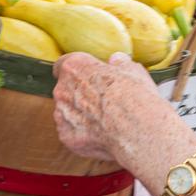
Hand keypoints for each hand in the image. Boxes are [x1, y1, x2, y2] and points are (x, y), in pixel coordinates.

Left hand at [52, 52, 167, 161]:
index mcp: (74, 67)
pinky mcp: (65, 135)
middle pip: (66, 90)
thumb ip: (120, 64)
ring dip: (80, 115)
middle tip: (103, 101)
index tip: (86, 76)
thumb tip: (117, 60)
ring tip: (105, 122)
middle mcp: (62, 89)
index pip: (64, 65)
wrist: (135, 129)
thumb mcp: (133, 71)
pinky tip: (101, 136)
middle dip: (80, 95)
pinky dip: (82, 134)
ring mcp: (61, 114)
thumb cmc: (134, 96)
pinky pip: (71, 132)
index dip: (76, 71)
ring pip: (67, 112)